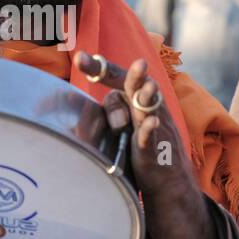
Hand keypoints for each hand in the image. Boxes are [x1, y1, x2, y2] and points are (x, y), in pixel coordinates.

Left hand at [75, 53, 194, 200]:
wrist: (169, 182)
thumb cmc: (142, 152)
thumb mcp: (123, 126)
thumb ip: (107, 110)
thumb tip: (68, 99)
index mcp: (136, 101)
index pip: (119, 78)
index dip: (101, 67)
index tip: (80, 57)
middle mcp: (147, 110)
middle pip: (137, 86)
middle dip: (134, 73)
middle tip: (133, 62)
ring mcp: (155, 129)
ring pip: (150, 107)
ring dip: (147, 94)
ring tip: (145, 82)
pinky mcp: (155, 150)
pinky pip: (153, 137)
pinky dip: (151, 129)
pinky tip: (151, 122)